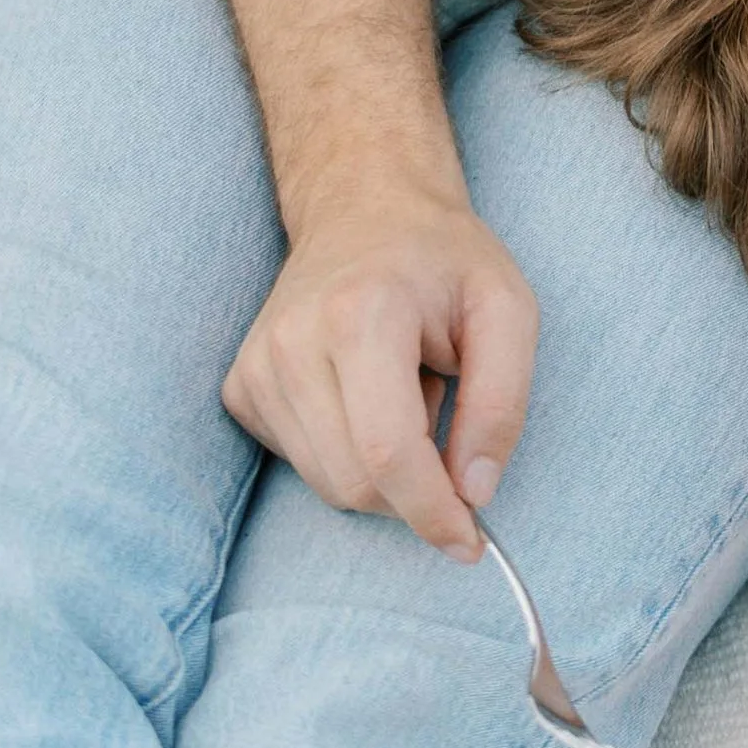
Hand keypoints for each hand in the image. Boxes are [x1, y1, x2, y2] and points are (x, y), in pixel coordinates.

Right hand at [223, 181, 538, 560]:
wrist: (366, 207)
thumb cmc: (444, 260)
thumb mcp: (508, 310)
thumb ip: (501, 403)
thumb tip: (474, 492)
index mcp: (362, 314)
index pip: (388, 452)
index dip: (432, 511)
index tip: (469, 540)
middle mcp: (293, 342)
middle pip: (356, 482)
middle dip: (414, 487)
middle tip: (444, 411)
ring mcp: (257, 366)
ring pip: (327, 484)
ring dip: (382, 464)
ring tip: (402, 388)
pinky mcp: (240, 388)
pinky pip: (300, 464)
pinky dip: (346, 452)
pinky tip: (363, 392)